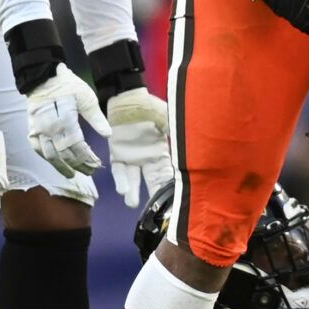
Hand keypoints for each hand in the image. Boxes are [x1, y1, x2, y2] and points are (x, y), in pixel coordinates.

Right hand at [25, 65, 109, 177]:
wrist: (43, 76)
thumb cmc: (68, 86)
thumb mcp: (87, 98)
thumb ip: (96, 118)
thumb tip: (108, 135)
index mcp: (65, 120)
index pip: (78, 146)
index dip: (87, 157)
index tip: (98, 164)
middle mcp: (49, 128)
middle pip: (65, 153)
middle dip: (78, 164)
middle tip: (90, 171)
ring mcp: (38, 130)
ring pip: (50, 155)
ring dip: (62, 167)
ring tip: (73, 174)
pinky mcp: (31, 129)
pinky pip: (37, 148)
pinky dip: (46, 158)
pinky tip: (55, 164)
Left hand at [105, 86, 171, 208]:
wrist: (128, 97)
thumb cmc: (150, 107)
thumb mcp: (167, 118)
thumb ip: (174, 132)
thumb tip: (191, 142)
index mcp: (161, 151)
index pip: (167, 173)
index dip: (171, 186)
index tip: (175, 199)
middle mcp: (147, 158)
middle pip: (152, 179)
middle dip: (153, 194)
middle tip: (155, 211)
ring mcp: (131, 157)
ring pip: (133, 178)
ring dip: (132, 191)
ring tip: (132, 203)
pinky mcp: (117, 153)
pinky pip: (118, 168)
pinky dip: (120, 178)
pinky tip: (122, 189)